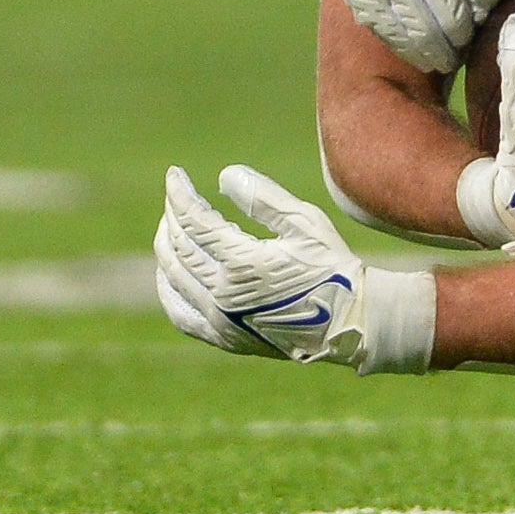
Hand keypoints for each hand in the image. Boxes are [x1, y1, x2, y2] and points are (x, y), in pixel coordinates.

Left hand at [154, 163, 433, 372]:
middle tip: (176, 197)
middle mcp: (223, 295)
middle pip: (179, 247)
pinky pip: (181, 314)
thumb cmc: (331, 265)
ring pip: (174, 277)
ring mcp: (220, 321)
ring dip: (167, 247)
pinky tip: (170, 273)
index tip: (173, 175)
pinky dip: (169, 290)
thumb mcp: (304, 222)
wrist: (348, 322)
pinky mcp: (225, 339)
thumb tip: (223, 175)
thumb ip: (263, 197)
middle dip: (173, 215)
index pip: (194, 221)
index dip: (180, 195)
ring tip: (171, 227)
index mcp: (242, 263)